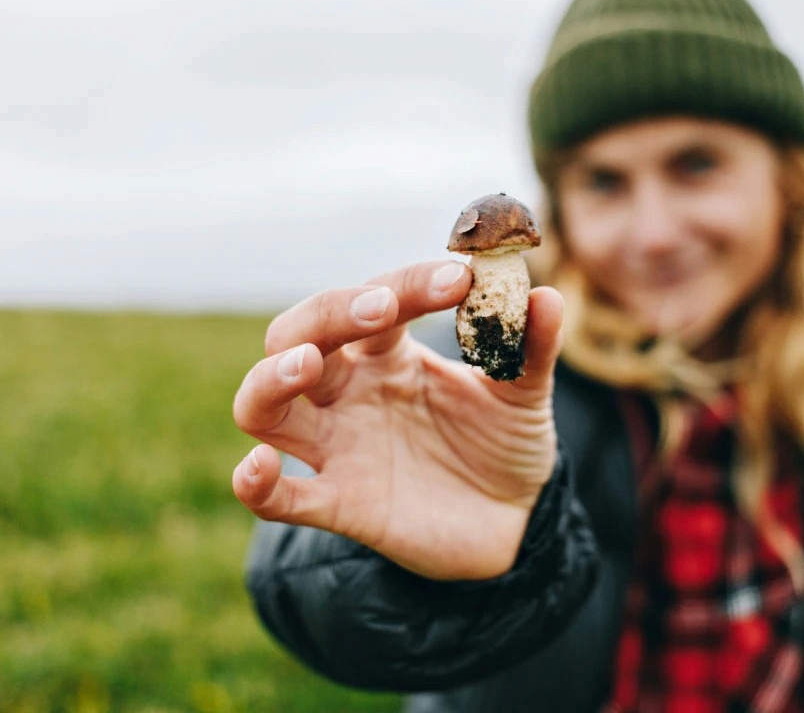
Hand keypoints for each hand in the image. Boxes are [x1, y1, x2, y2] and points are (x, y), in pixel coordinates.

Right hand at [232, 261, 562, 580]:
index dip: (410, 285)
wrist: (515, 522)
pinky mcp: (339, 505)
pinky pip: (279, 499)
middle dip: (329, 315)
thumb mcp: (525, 395)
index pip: (377, 301)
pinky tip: (259, 467)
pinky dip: (256, 484)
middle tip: (380, 308)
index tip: (461, 280)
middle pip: (299, 336)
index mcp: (391, 355)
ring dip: (270, 380)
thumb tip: (547, 296)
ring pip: (264, 406)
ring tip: (303, 364)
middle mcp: (351, 392)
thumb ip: (531, 349)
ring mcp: (338, 447)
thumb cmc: (505, 444)